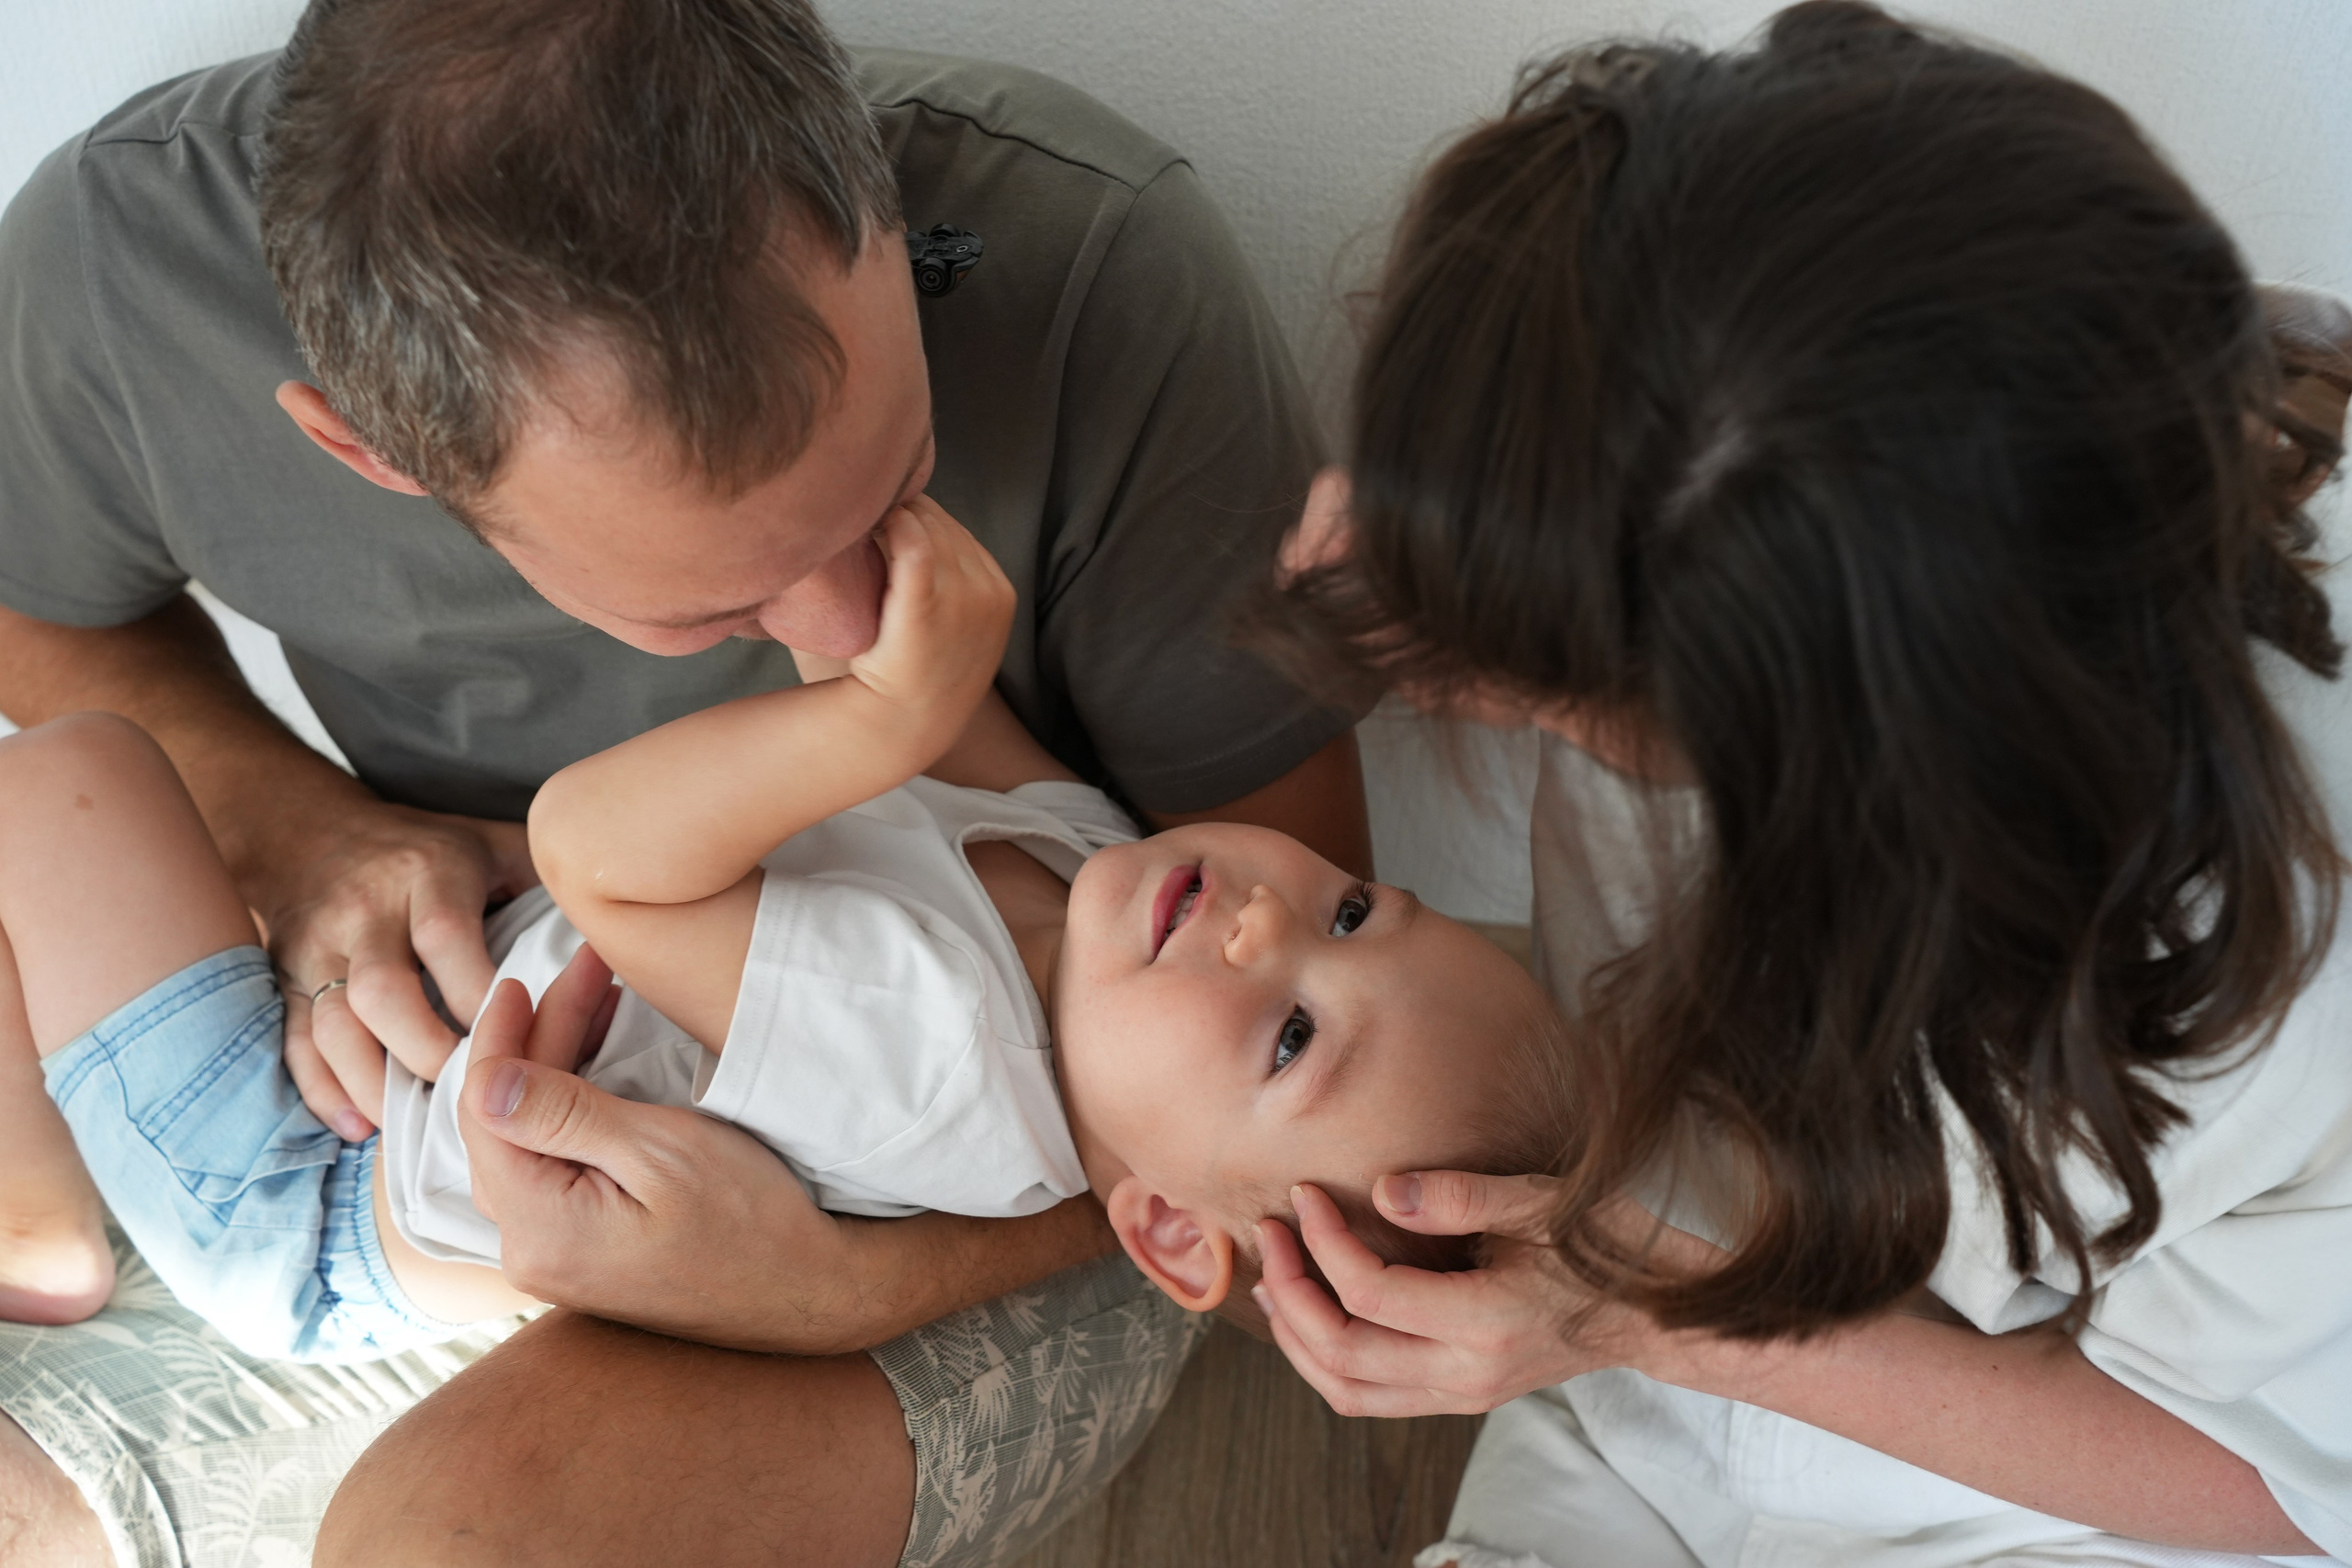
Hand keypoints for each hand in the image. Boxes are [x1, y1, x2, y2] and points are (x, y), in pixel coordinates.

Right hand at [261, 801, 536, 1137]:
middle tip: (472, 1098)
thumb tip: (619, 939)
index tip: (517, 1041)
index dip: (480, 997)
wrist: (312, 834)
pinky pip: (294, 1043)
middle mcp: (365, 911)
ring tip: (416, 1127)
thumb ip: (549, 886)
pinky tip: (359, 1127)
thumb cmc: (431, 850)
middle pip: (383, 991)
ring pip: (332, 1026)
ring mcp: (316, 948)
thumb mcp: (496, 845)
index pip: (447, 938)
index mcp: (428, 872)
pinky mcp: (282, 981)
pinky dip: (322, 1091)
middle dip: (427, 1052)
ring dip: (373, 1084)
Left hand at [455, 949, 875, 1350]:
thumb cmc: (753, 1221)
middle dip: (540, 1040)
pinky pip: (554, 1168)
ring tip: (598, 1005)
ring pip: (530, 1143)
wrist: (811, 1292)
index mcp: (542, 1228)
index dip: (500, 1040)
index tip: (518, 981)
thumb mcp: (663, 1151)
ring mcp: (558, 1258)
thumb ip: (565, 1116)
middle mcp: (532, 1252)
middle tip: (586, 973)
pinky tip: (598, 1072)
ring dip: (557, 1069)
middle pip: (508, 1125)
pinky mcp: (585, 1254)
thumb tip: (485, 1081)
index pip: (487, 1114)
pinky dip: (570, 1111)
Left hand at [842, 495, 1014, 757]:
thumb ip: (948, 583)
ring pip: (929, 528)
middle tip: (865, 514)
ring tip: (859, 521)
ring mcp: (964, 598)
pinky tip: (869, 527)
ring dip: (894, 517)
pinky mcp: (927, 604)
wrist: (898, 727)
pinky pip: (915, 543)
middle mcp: (989, 592)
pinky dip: (893, 526)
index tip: (884, 521)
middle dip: (907, 514)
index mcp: (1000, 594)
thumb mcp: (954, 629)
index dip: (921, 521)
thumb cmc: (911, 676)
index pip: (960, 535)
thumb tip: (913, 531)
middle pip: (944, 526)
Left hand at [1254, 1173, 1701, 1417]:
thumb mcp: (1541, 1202)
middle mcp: (1467, 1372)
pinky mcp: (1459, 1396)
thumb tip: (1380, 1191)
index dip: (1323, 1242)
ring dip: (1296, 1337)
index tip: (1305, 1195)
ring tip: (1273, 1279)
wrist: (1656, 1313)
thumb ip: (1459, 1196)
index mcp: (1487, 1322)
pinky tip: (1312, 1315)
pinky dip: (1327, 1361)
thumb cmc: (1606, 1247)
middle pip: (1341, 1353)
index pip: (1370, 1294)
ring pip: (1347, 1390)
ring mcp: (1462, 1394)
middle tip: (1269, 1234)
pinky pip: (1370, 1397)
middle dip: (1290, 1293)